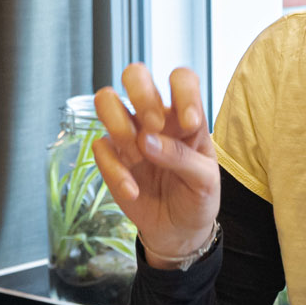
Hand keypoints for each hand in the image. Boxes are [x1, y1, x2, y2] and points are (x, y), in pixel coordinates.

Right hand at [91, 64, 219, 265]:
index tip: (189, 123)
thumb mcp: (205, 180)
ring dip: (118, 123)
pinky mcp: (111, 158)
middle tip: (155, 125)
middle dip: (142, 94)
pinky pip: (100, 148)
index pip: (181, 79)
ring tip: (138, 153)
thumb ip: (183, 157)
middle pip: (134, 74)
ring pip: (105, 100)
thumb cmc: (197, 196)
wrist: (179, 230)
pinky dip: (115, 171)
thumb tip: (147, 141)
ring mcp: (129, 135)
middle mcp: (154, 117)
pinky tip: (133, 191)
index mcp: (183, 115)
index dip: (183, 91)